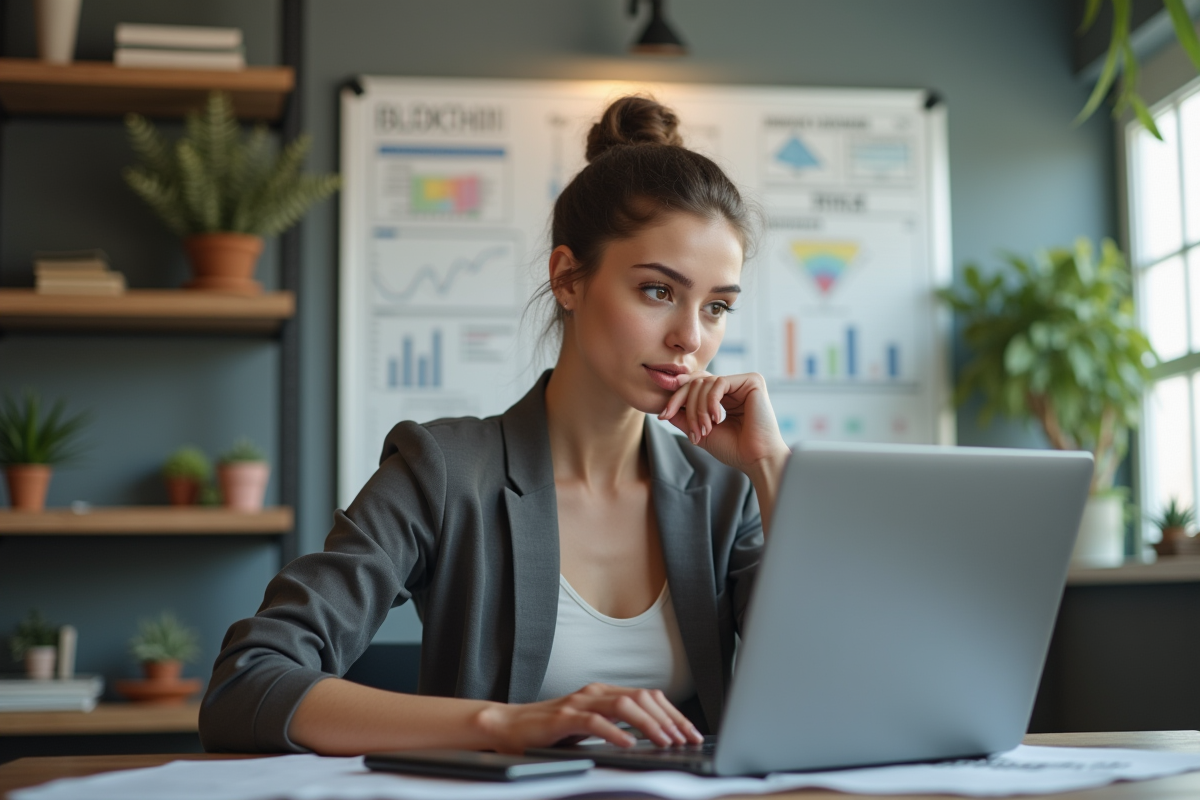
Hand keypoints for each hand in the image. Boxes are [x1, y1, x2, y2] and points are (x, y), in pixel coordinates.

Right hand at [475, 683, 703, 754]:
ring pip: (624, 706)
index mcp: (605, 692)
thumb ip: (617, 726)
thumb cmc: (550, 731)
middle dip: (669, 720)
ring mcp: (580, 702)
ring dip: (649, 725)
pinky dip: (615, 734)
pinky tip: (628, 745)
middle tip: (686, 740)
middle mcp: (596, 692)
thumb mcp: (591, 727)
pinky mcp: (563, 717)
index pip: (649, 696)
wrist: (509, 727)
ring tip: (665, 742)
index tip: (691, 733)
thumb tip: (654, 739)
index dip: (673, 714)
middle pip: (643, 698)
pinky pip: (594, 722)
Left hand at [658, 371, 789, 478]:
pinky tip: (717, 419)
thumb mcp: (701, 432)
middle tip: (691, 430)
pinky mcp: (752, 381)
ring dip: (698, 409)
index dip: (676, 398)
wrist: (756, 459)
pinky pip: (718, 383)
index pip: (694, 387)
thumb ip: (683, 418)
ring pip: (704, 383)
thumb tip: (664, 408)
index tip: (663, 415)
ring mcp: (743, 382)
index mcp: (724, 397)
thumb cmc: (734, 450)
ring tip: (705, 429)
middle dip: (686, 405)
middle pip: (696, 382)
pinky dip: (711, 402)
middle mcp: (734, 386)